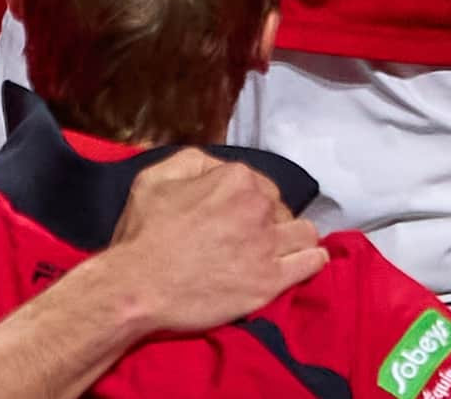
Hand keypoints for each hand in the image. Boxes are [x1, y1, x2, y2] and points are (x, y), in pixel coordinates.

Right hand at [97, 151, 326, 333]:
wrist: (137, 287)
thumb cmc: (143, 233)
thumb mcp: (155, 178)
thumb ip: (193, 162)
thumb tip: (217, 167)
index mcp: (235, 179)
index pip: (258, 183)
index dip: (244, 199)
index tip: (230, 216)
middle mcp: (259, 207)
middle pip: (280, 208)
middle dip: (267, 219)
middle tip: (246, 237)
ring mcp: (267, 246)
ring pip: (304, 233)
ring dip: (294, 237)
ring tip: (278, 248)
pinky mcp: (271, 281)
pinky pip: (311, 263)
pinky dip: (312, 259)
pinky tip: (306, 260)